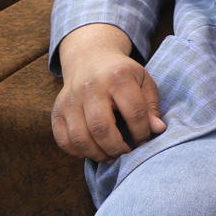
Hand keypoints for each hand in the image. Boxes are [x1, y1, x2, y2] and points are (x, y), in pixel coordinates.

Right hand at [52, 24, 165, 161]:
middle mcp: (91, 88)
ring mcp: (70, 100)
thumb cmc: (121, 74)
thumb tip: (158, 129)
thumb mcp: (143, 81)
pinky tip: (93, 151)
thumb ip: (151, 106)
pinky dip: (78, 152)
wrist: (90, 59)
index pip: (134, 112)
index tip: (144, 140)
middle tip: (126, 153)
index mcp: (118, 77)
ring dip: (98, 154)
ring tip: (111, 156)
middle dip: (116, 147)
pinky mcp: (57, 111)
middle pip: (101, 128)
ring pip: (80, 138)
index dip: (142, 132)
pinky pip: (63, 140)